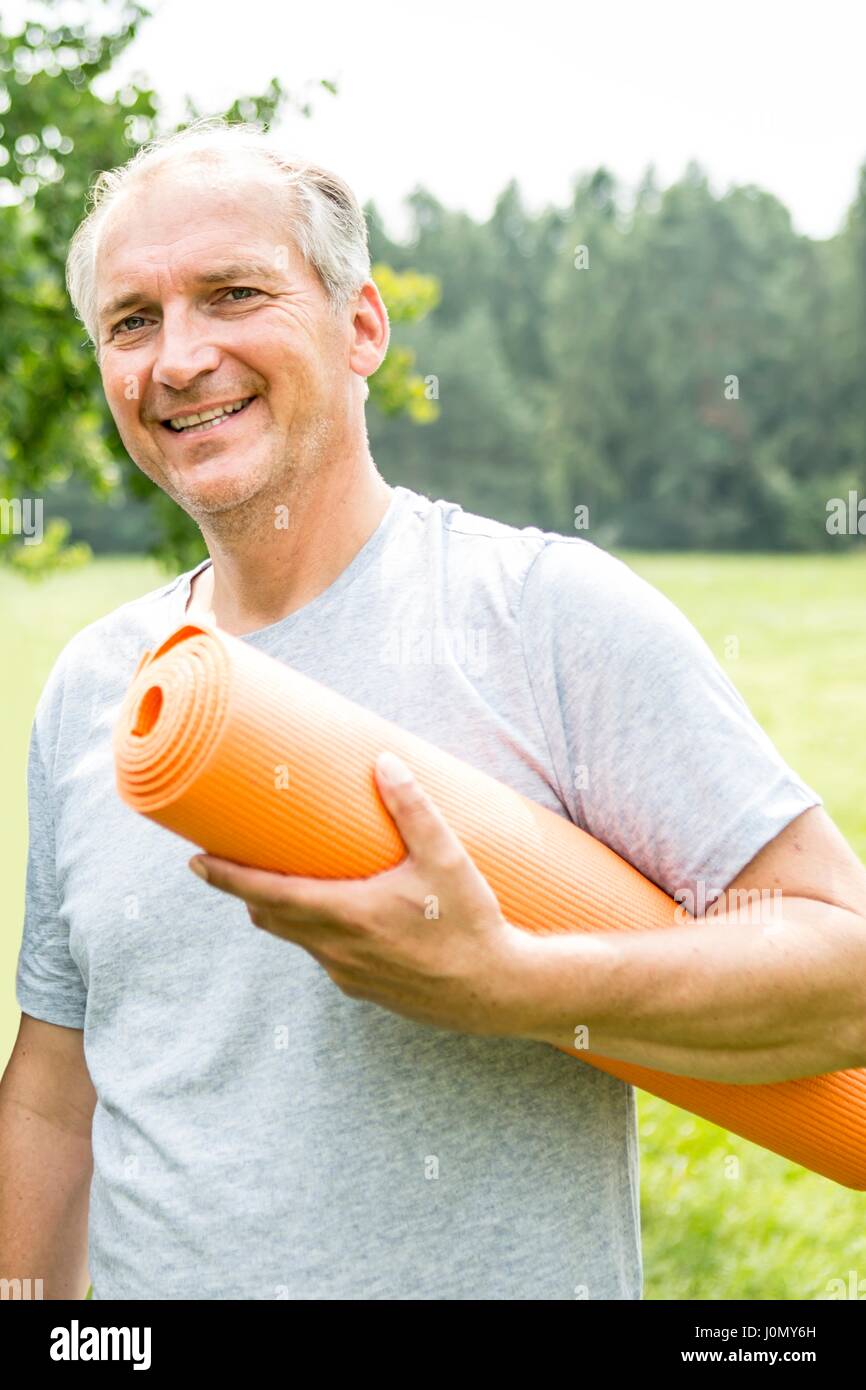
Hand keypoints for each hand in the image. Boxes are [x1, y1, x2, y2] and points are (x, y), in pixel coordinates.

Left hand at [187, 749, 539, 1037]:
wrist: (497, 993)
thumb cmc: (471, 924)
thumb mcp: (447, 858)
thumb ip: (414, 809)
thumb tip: (385, 761)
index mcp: (345, 915)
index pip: (265, 895)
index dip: (226, 879)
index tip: (195, 861)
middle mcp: (336, 949)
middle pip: (270, 917)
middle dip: (246, 890)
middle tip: (231, 859)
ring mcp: (348, 974)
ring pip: (297, 938)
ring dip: (281, 911)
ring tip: (282, 880)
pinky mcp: (365, 989)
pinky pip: (325, 955)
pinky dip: (316, 931)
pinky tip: (338, 915)